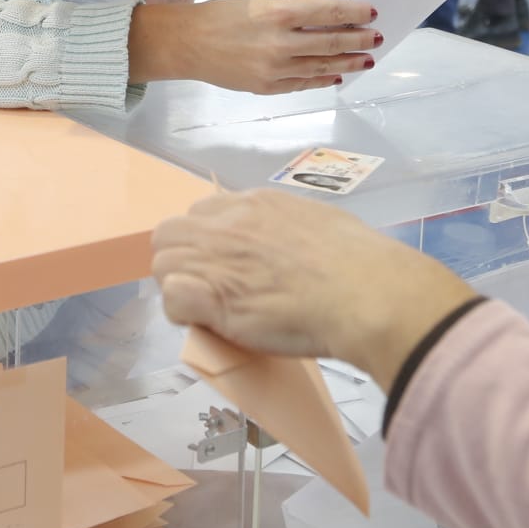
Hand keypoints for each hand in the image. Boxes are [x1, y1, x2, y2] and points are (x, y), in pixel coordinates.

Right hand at [130, 0, 378, 93]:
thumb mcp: (259, 2)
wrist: (188, 44)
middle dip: (359, 39)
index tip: (371, 12)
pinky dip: (324, 78)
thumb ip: (291, 11)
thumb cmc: (221, 16)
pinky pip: (304, 83)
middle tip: (377, 38)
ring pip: (323, 66)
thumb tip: (325, 18)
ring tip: (366, 59)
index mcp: (278, 13)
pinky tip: (337, 74)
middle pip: (331, 41)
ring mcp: (275, 68)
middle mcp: (280, 42)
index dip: (354, 12)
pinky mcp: (268, 87)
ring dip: (349, 62)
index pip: (328, 12)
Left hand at [153, 190, 475, 388]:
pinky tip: (211, 324)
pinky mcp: (212, 295)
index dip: (204, 243)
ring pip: (162, 265)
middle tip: (209, 291)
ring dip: (181, 288)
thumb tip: (286, 246)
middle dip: (181, 262)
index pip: (201, 213)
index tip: (223, 266)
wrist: (366, 293)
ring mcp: (217, 256)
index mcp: (257, 203)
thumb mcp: (321, 222)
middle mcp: (230, 223)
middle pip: (169, 234)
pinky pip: (171, 298)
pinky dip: (183, 313)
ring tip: (211, 312)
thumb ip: (289, 228)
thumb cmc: (360, 263)